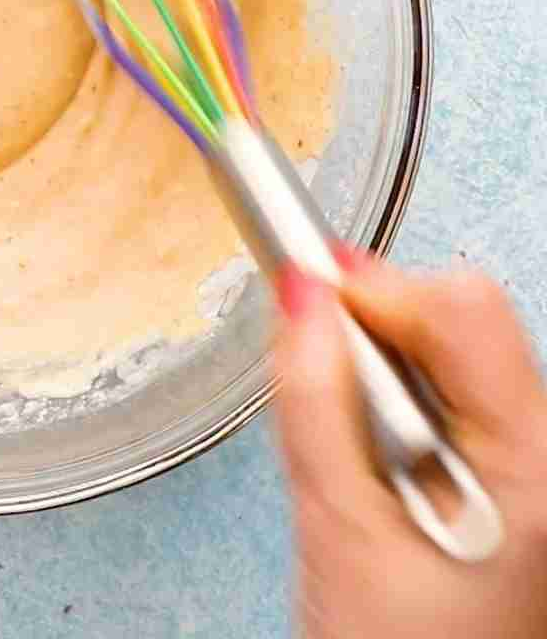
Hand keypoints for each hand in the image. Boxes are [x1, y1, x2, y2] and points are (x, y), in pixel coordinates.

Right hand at [272, 254, 546, 636]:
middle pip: (459, 322)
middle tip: (323, 394)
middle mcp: (544, 456)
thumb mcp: (336, 530)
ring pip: (447, 361)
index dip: (376, 293)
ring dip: (381, 383)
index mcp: (531, 462)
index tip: (306, 304)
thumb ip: (316, 400)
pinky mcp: (501, 490)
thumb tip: (301, 295)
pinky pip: (447, 408)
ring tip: (353, 463)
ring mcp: (528, 474)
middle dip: (377, 339)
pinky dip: (394, 418)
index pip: (463, 304)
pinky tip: (372, 476)